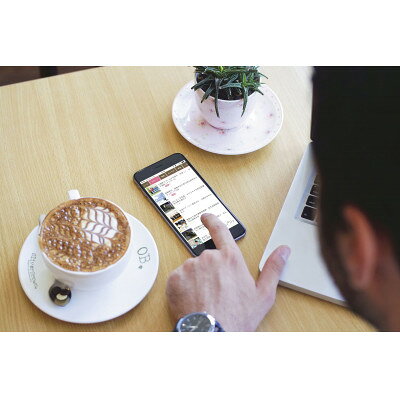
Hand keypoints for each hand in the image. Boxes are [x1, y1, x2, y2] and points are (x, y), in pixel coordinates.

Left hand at [166, 213, 290, 330]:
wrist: (212, 334)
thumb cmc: (237, 317)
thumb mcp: (263, 294)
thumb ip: (273, 267)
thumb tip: (283, 250)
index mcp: (230, 258)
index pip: (220, 230)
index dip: (212, 221)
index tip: (206, 217)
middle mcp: (209, 257)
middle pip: (207, 258)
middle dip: (210, 272)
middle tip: (216, 292)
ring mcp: (190, 266)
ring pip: (192, 269)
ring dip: (196, 280)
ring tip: (205, 299)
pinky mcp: (174, 278)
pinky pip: (178, 279)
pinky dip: (183, 288)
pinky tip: (192, 301)